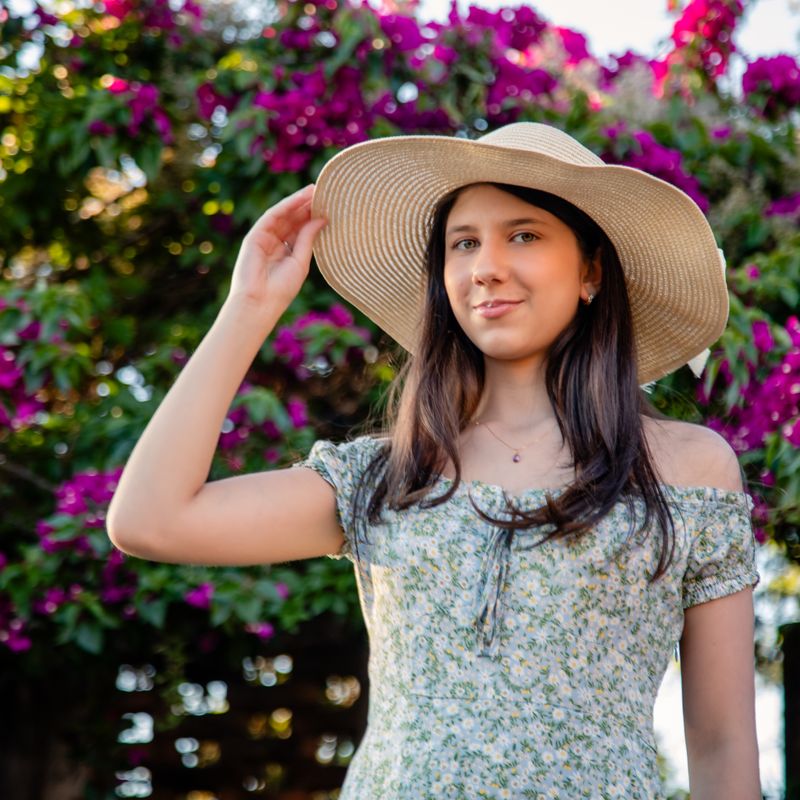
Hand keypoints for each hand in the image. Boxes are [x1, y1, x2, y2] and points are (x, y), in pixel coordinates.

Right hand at [226, 183, 327, 314]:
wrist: (260, 303)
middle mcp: (275, 244)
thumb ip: (309, 238)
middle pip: (293, 220)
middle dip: (308, 206)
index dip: (314, 217)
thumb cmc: (281, 289)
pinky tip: (301, 198)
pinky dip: (287, 205)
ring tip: (315, 190)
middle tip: (325, 192)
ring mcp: (264, 239)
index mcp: (287, 253)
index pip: (301, 230)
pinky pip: (273, 216)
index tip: (330, 206)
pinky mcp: (254, 236)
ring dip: (299, 202)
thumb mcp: (301, 261)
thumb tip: (322, 218)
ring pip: (284, 216)